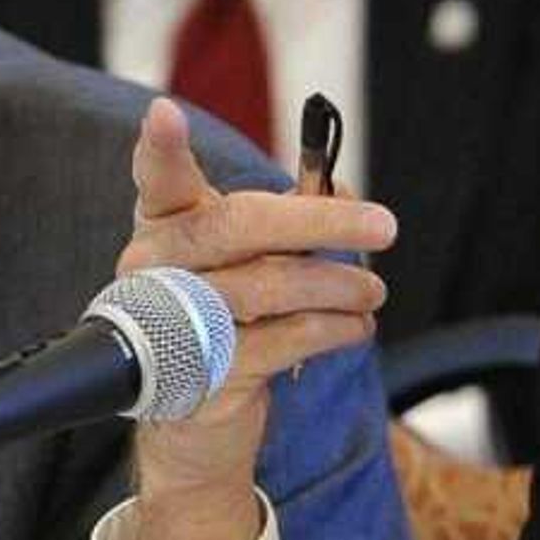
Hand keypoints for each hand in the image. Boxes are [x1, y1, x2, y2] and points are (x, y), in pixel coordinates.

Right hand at [111, 100, 396, 539]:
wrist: (197, 424)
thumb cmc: (227, 321)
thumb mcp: (250, 261)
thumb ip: (288, 219)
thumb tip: (341, 188)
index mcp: (165, 229)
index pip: (157, 182)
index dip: (160, 150)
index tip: (166, 114)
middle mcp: (156, 272)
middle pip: (234, 227)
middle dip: (318, 221)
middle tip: (383, 223)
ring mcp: (176, 324)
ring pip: (270, 286)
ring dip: (339, 285)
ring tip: (372, 290)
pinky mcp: (208, 375)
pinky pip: (287, 338)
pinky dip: (335, 328)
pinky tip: (356, 326)